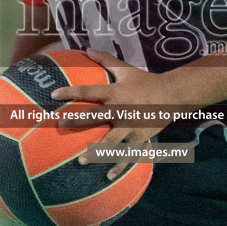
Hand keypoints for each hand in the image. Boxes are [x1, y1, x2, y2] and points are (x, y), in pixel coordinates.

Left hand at [49, 49, 174, 180]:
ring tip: (80, 161)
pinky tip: (109, 176)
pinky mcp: (140, 137)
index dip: (71, 92)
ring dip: (96, 151)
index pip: (89, 90)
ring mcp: (131, 125)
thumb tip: (87, 49)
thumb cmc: (145, 81)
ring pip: (111, 141)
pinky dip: (119, 165)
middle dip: (78, 121)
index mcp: (115, 92)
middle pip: (96, 116)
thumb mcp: (126, 69)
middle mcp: (121, 109)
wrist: (173, 95)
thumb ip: (106, 60)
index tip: (54, 95)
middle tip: (61, 125)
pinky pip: (128, 153)